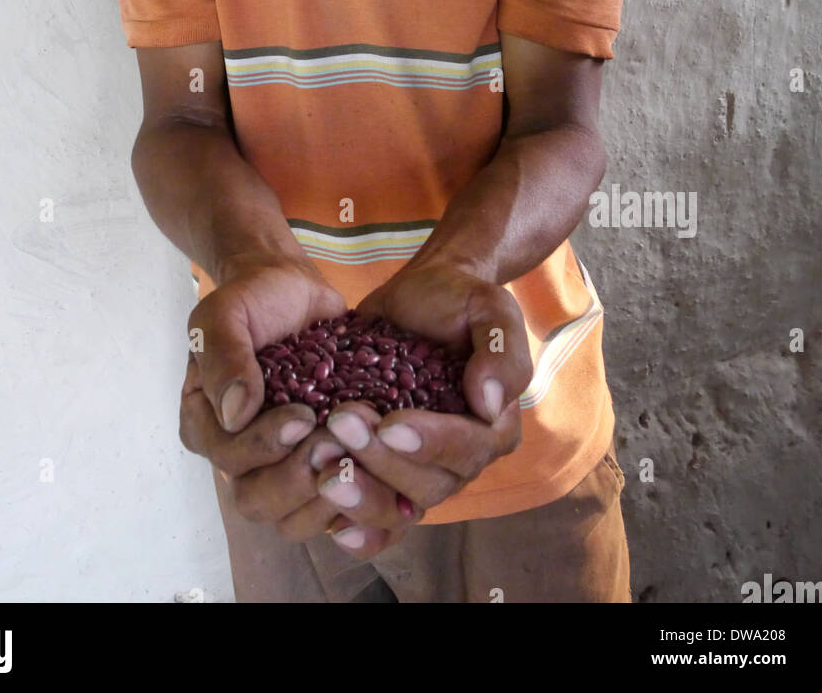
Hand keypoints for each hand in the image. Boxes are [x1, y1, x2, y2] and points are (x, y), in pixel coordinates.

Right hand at [177, 257, 418, 544]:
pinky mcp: (318, 465)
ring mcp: (279, 465)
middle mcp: (237, 455)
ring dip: (328, 495)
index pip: (228, 458)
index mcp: (205, 424)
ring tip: (359, 456)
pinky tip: (380, 476)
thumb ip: (224, 356)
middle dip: (297, 478)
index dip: (264, 445)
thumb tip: (235, 413)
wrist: (293, 290)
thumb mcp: (226, 313)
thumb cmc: (254, 300)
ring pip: (293, 517)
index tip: (303, 415)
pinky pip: (331, 507)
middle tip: (336, 443)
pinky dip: (356, 501)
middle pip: (257, 500)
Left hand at [310, 259, 533, 559]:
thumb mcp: (488, 307)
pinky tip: (333, 528)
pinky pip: (380, 515)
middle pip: (428, 485)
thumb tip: (489, 402)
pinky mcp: (388, 468)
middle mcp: (461, 457)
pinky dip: (359, 528)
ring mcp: (421, 468)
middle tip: (340, 425)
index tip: (391, 424)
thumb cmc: (458, 298)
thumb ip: (500, 349)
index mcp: (494, 425)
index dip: (430, 442)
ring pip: (399, 506)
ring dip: (361, 494)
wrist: (419, 293)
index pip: (467, 448)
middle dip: (382, 462)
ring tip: (322, 467)